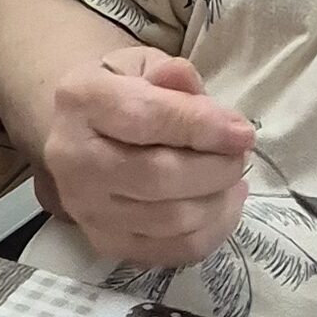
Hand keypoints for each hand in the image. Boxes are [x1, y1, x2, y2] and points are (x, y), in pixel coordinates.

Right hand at [35, 48, 255, 267]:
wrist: (83, 132)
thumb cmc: (123, 91)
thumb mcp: (143, 65)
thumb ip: (170, 75)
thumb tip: (189, 85)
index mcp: (80, 102)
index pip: (144, 118)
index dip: (201, 127)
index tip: (243, 133)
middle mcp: (73, 160)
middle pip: (158, 176)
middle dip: (216, 168)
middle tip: (240, 153)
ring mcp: (87, 209)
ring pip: (172, 220)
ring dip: (219, 199)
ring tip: (232, 175)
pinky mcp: (107, 243)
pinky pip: (176, 251)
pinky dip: (214, 229)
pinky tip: (222, 202)